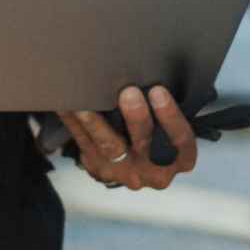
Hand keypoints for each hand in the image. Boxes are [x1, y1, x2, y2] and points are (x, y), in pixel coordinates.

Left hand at [58, 86, 197, 190]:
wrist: (141, 164)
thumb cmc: (165, 132)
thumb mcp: (177, 128)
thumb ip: (169, 112)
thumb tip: (154, 76)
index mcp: (182, 158)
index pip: (180, 138)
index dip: (169, 116)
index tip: (158, 92)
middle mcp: (156, 170)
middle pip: (145, 143)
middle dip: (135, 117)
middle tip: (128, 93)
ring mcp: (126, 172)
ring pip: (110, 147)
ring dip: (98, 124)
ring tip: (88, 106)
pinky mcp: (100, 168)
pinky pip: (86, 144)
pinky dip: (76, 124)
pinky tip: (67, 107)